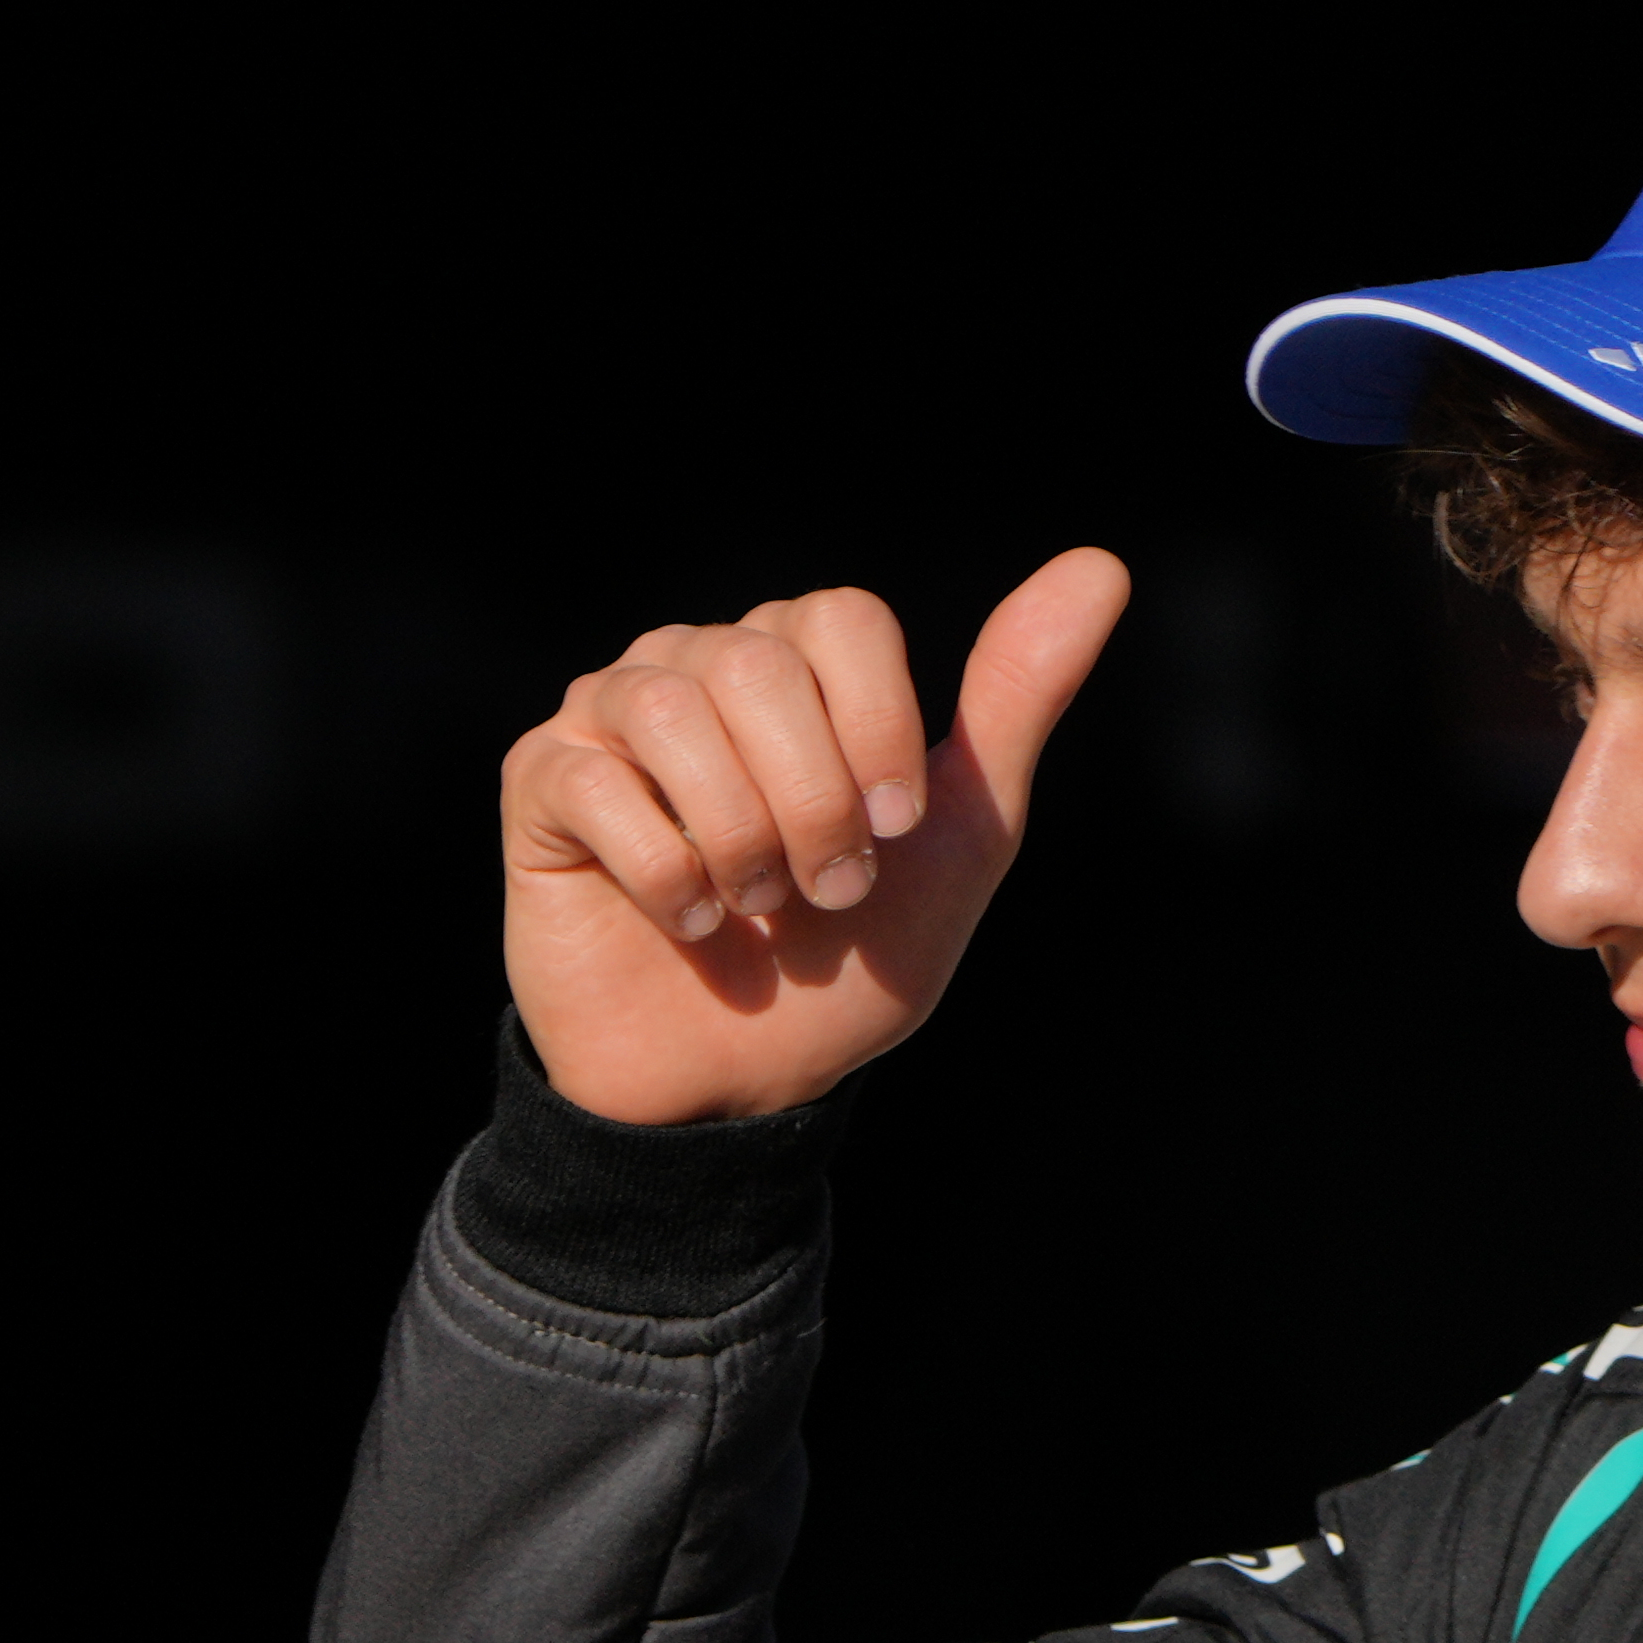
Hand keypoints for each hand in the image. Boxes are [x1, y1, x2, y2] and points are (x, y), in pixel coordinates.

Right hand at [499, 551, 1131, 1123]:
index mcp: (797, 659)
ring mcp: (608, 713)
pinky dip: (663, 870)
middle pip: (757, 665)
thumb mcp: (959, 832)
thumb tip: (1102, 565)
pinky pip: (593, 781)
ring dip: (739, 835)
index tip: (895, 830)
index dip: (879, 729)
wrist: (743, 1076)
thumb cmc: (850, 951)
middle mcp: (696, 663)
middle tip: (828, 888)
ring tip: (755, 905)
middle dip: (814, 800)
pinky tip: (688, 921)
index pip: (843, 621)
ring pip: (671, 709)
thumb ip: (1015, 697)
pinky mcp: (540, 781)